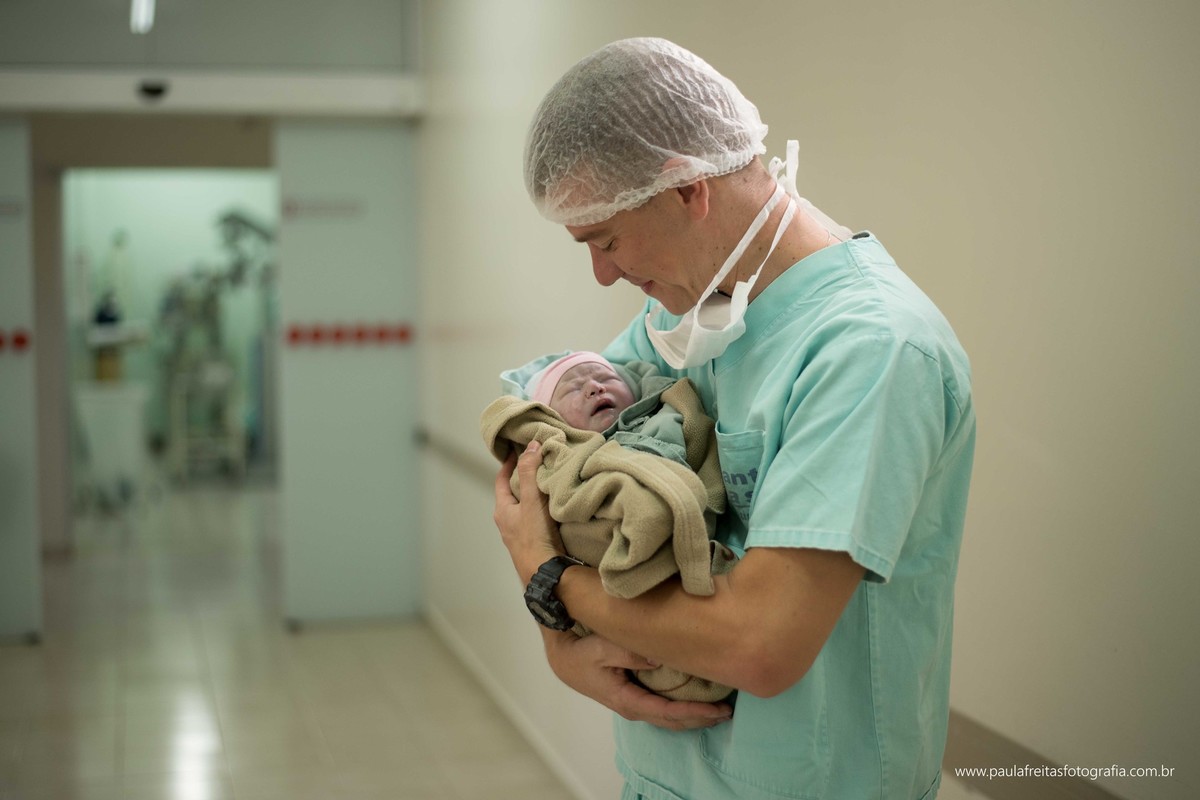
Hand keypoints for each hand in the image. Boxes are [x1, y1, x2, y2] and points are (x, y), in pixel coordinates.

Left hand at [493, 441, 564, 583]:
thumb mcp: (531, 501)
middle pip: (513, 492)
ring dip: (534, 493)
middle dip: (523, 477)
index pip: (501, 480)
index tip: (518, 450)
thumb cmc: (534, 537)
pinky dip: (541, 507)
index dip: (509, 463)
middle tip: (538, 462)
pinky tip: (554, 506)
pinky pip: (534, 518)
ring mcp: (519, 533)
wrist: (544, 573)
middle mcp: (507, 521)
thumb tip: (530, 445)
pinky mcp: (532, 542)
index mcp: (502, 510)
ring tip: (549, 480)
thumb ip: (530, 473)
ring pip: (524, 506)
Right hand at [543, 630, 732, 731]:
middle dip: (701, 719)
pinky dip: (683, 712)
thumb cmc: (580, 653)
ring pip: (669, 720)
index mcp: (627, 699)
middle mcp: (633, 708)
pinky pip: (664, 711)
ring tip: (719, 713)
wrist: (563, 658)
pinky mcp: (634, 697)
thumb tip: (659, 659)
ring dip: (694, 718)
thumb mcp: (601, 648)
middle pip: (673, 721)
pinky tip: (697, 705)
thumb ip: (629, 653)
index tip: (716, 709)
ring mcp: (633, 705)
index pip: (667, 712)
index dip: (694, 712)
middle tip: (727, 712)